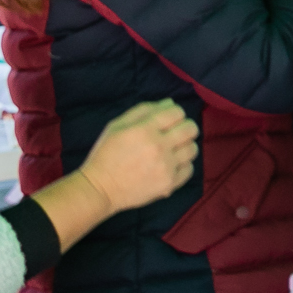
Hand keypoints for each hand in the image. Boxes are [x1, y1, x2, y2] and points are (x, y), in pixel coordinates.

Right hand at [81, 99, 199, 210]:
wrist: (100, 189)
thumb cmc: (106, 154)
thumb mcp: (116, 126)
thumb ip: (143, 110)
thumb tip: (169, 103)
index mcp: (144, 130)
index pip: (177, 112)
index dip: (175, 113)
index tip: (169, 120)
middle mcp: (158, 147)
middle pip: (190, 129)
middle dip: (185, 127)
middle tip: (175, 133)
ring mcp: (166, 167)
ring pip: (193, 148)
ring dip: (185, 146)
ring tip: (173, 150)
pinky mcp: (169, 184)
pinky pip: (189, 169)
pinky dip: (183, 165)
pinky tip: (171, 165)